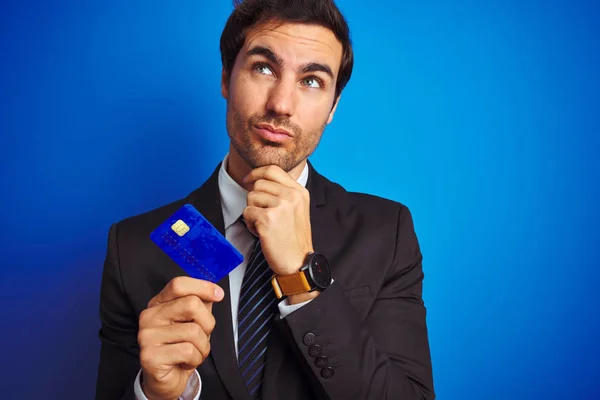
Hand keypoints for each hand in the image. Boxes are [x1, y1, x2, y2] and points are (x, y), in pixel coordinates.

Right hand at [138, 276, 223, 399]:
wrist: (167, 379)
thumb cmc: (181, 347)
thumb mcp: (193, 321)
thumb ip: (201, 304)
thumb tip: (214, 292)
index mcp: (158, 304)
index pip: (179, 284)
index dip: (202, 287)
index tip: (218, 294)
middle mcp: (149, 316)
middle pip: (191, 304)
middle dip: (207, 323)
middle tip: (202, 336)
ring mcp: (146, 336)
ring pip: (193, 331)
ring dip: (203, 346)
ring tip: (193, 352)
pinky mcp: (149, 356)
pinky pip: (188, 351)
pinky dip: (195, 359)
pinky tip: (185, 362)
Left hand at [242, 165, 313, 275]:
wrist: (299, 262)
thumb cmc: (293, 238)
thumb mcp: (297, 209)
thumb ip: (283, 192)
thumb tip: (257, 179)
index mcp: (299, 192)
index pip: (273, 170)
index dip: (256, 172)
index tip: (247, 180)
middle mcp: (291, 196)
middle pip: (259, 184)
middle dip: (254, 200)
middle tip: (263, 216)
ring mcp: (280, 206)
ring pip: (251, 198)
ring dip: (252, 213)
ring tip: (265, 226)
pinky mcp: (268, 218)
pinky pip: (247, 213)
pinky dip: (251, 224)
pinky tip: (262, 233)